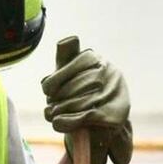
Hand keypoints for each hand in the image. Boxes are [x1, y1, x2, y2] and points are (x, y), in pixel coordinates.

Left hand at [41, 48, 131, 163]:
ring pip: (76, 103)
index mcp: (96, 58)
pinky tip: (58, 123)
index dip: (54, 81)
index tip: (47, 91)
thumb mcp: (71, 73)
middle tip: (50, 107)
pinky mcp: (114, 115)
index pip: (70, 66)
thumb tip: (67, 40)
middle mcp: (108, 72)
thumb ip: (66, 57)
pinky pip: (83, 117)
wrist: (104, 122)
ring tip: (52, 115)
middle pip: (71, 87)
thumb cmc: (81, 92)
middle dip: (56, 99)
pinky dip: (67, 122)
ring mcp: (113, 94)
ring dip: (59, 111)